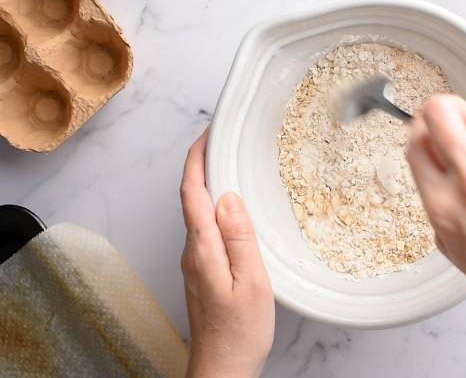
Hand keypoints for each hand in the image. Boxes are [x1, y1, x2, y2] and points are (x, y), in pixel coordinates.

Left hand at [180, 130, 274, 377]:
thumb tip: (228, 198)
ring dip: (209, 185)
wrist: (222, 368)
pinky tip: (232, 210)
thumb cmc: (239, 332)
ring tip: (229, 166)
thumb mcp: (251, 281)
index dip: (196, 159)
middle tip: (220, 142)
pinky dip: (215, 208)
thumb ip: (239, 237)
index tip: (207, 135)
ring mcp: (196, 263)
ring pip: (198, 213)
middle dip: (202, 165)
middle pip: (191, 197)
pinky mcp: (203, 272)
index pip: (192, 192)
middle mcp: (193, 252)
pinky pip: (206, 229)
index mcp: (203, 248)